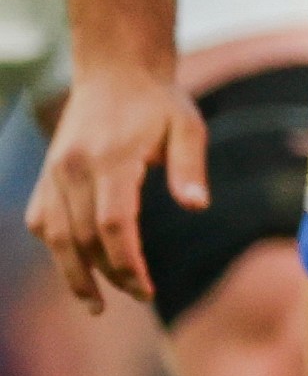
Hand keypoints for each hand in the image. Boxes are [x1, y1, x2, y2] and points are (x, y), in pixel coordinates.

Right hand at [27, 59, 206, 315]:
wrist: (115, 72)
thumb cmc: (158, 102)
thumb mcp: (187, 126)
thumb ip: (189, 166)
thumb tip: (198, 206)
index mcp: (109, 159)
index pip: (112, 224)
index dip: (126, 263)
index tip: (146, 290)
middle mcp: (73, 168)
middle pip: (83, 237)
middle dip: (109, 274)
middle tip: (139, 296)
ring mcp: (54, 172)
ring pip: (55, 235)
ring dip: (73, 273)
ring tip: (95, 304)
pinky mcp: (47, 174)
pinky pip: (42, 219)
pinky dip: (55, 246)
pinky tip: (73, 267)